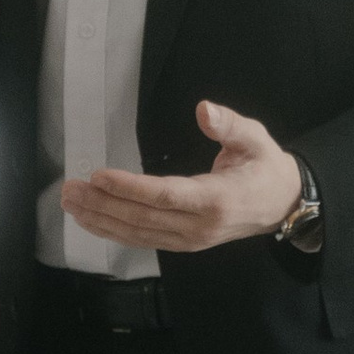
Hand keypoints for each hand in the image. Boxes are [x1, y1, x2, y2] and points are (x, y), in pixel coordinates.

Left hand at [58, 101, 302, 253]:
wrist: (283, 205)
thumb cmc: (265, 167)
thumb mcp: (255, 138)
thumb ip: (229, 124)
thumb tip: (204, 109)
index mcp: (215, 199)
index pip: (164, 196)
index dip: (129, 188)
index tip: (99, 176)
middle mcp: (198, 226)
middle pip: (142, 218)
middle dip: (102, 204)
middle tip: (70, 189)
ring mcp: (190, 240)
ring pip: (138, 233)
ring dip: (101, 219)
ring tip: (71, 203)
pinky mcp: (183, 244)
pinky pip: (143, 240)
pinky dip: (114, 231)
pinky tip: (92, 221)